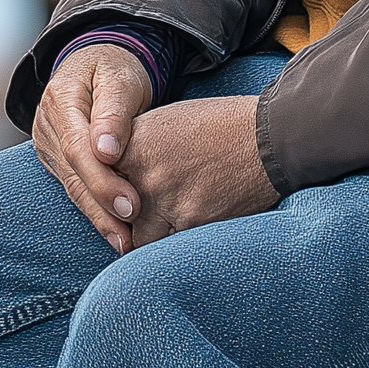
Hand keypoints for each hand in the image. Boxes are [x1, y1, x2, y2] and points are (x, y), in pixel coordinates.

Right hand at [33, 44, 153, 251]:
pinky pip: (75, 187)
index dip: (102, 178)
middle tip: (129, 235)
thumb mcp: (120, 79)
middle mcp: (47, 124)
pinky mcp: (57, 159)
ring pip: (72, 186)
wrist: (97, 64)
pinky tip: (115, 232)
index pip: (77, 146)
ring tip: (124, 244)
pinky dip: (95, 210)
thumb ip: (114, 113)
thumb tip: (106, 151)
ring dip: (98, 217)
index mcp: (60, 99)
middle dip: (101, 206)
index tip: (130, 203)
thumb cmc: (116, 69)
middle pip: (73, 172)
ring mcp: (48, 143)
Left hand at [122, 93, 278, 244]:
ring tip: (167, 227)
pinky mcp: (191, 223)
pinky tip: (193, 229)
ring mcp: (166, 202)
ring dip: (151, 237)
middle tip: (135, 223)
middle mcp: (142, 175)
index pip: (99, 182)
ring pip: (140, 239)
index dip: (107, 194)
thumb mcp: (167, 121)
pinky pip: (172, 246)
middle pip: (114, 215)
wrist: (269, 138)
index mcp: (133, 145)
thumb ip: (135, 148)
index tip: (116, 201)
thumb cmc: (221, 125)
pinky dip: (179, 242)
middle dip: (125, 221)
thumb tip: (114, 171)